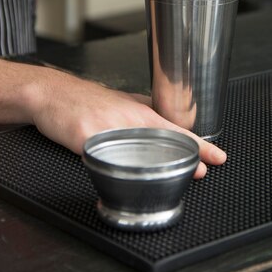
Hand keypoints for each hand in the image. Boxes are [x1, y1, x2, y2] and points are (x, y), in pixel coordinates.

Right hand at [26, 66, 225, 179]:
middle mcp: (126, 118)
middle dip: (185, 157)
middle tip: (202, 170)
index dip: (199, 144)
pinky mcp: (83, 135)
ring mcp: (105, 127)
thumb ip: (146, 111)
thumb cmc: (89, 99)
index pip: (175, 129)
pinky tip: (123, 177)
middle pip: (162, 140)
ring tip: (173, 178)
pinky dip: (113, 166)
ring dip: (156, 166)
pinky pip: (101, 155)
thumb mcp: (123, 101)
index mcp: (138, 112)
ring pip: (135, 149)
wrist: (53, 93)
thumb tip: (173, 118)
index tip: (219, 156)